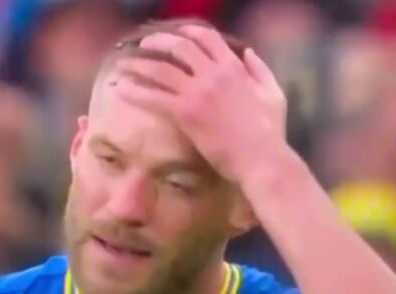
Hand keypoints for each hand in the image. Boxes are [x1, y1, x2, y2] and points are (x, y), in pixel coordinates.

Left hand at [114, 25, 288, 184]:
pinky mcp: (185, 114)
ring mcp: (197, 93)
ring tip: (122, 66)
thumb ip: (260, 70)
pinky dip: (135, 92)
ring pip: (161, 70)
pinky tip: (121, 90)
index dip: (188, 32)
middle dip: (157, 43)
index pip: (207, 38)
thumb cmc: (270, 132)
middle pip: (179, 47)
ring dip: (138, 65)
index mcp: (234, 67)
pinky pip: (154, 98)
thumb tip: (249, 52)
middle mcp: (213, 74)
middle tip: (142, 46)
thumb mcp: (274, 93)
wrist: (260, 159)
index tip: (175, 34)